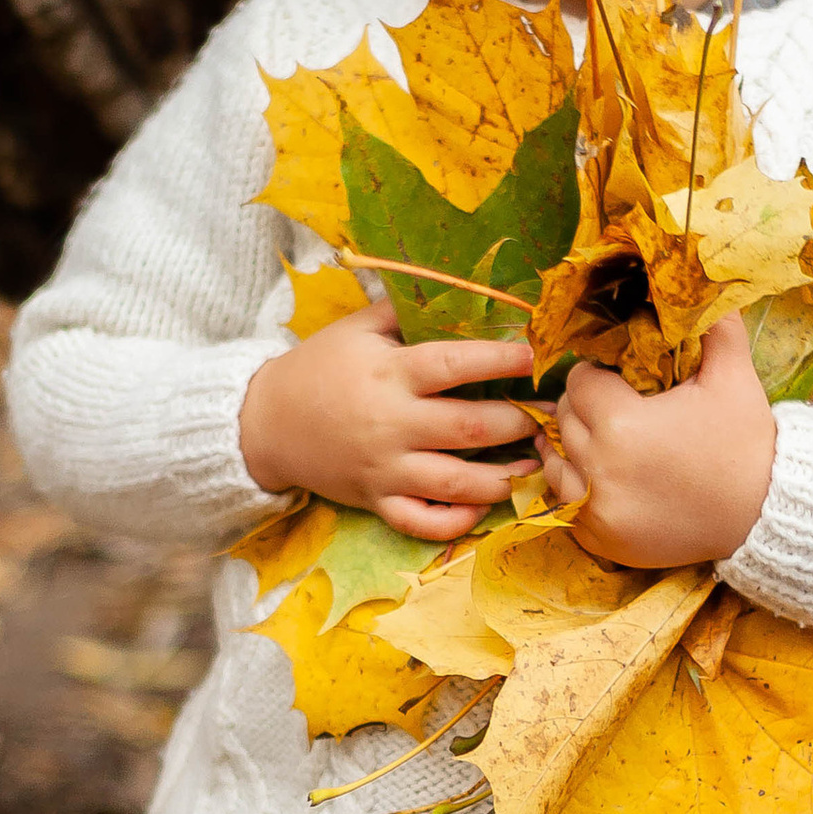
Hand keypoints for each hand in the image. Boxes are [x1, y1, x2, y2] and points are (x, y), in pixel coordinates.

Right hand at [240, 301, 536, 542]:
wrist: (265, 422)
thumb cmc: (319, 368)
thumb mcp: (358, 329)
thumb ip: (408, 312)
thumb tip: (465, 292)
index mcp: (389, 374)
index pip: (455, 365)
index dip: (501, 360)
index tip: (536, 355)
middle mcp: (391, 424)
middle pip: (470, 428)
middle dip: (518, 421)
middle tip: (547, 413)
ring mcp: (384, 469)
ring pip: (457, 482)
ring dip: (504, 476)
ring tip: (532, 463)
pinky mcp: (376, 501)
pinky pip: (424, 521)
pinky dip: (458, 520)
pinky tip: (483, 504)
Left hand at [544, 313, 777, 569]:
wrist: (765, 515)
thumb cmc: (746, 442)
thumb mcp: (733, 375)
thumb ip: (712, 324)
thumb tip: (706, 280)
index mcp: (622, 423)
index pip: (580, 382)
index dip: (599, 377)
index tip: (622, 383)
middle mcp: (599, 468)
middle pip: (563, 420)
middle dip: (585, 409)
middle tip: (617, 410)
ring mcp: (595, 509)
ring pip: (555, 462)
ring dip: (573, 449)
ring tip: (606, 443)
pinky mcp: (599, 539)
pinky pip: (565, 504)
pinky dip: (578, 490)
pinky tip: (606, 479)